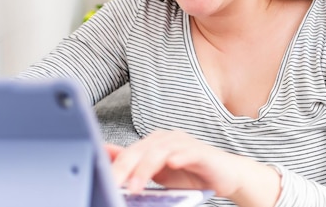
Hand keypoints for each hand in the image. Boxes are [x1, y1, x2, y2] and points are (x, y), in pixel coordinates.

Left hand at [105, 129, 280, 206]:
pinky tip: (172, 164)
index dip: (114, 165)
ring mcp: (185, 143)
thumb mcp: (157, 172)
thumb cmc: (191, 174)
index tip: (100, 179)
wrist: (225, 176)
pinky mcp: (201, 152)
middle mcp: (168, 138)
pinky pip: (188, 152)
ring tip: (135, 186)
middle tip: (113, 185)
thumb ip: (133, 163)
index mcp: (154, 142)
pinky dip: (178, 157)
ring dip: (146, 168)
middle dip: (125, 167)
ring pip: (160, 151)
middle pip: (141, 149)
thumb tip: (104, 155)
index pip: (129, 151)